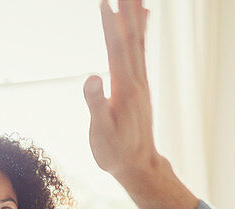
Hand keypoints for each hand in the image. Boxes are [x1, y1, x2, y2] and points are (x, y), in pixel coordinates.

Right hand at [83, 0, 198, 208]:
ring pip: (138, 41)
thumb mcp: (101, 133)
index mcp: (124, 88)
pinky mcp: (140, 86)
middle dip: (127, 11)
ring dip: (135, 15)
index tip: (105, 0)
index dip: (111, 24)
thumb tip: (91, 77)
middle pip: (131, 38)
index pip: (116, 48)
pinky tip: (143, 19)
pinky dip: (142, 31)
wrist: (139, 166)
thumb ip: (96, 104)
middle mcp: (136, 80)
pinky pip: (142, 51)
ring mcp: (140, 82)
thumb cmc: (116, 153)